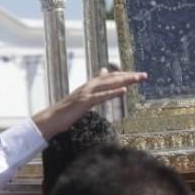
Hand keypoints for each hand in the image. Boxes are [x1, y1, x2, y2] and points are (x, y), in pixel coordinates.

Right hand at [32, 69, 146, 139]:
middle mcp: (89, 86)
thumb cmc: (67, 111)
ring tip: (138, 78)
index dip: (124, 75)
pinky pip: (101, 96)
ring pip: (109, 84)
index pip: (110, 76)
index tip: (138, 74)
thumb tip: (101, 75)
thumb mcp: (82, 98)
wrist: (50, 120)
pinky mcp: (84, 102)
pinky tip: (124, 91)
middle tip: (144, 75)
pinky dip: (113, 93)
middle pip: (113, 77)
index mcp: (90, 85)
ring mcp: (86, 93)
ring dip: (125, 80)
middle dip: (129, 76)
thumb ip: (93, 88)